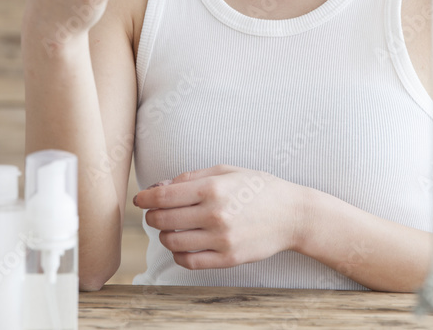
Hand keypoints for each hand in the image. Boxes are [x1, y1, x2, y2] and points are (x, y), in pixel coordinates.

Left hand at [132, 165, 307, 269]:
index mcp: (213, 188)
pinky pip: (189, 261)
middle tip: (153, 213)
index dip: (145, 197)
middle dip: (152, 216)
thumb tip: (159, 186)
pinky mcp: (227, 259)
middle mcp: (215, 214)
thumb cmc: (258, 188)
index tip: (140, 199)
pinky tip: (181, 246)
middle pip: (163, 219)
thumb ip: (191, 177)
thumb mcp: (226, 171)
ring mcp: (221, 239)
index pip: (164, 195)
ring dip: (163, 235)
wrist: (292, 215)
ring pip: (172, 242)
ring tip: (169, 229)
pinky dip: (177, 254)